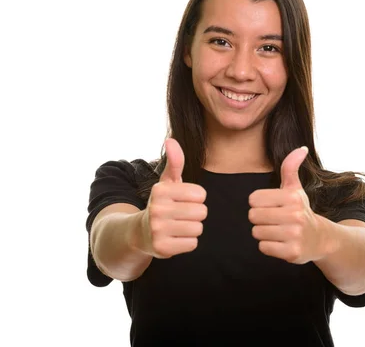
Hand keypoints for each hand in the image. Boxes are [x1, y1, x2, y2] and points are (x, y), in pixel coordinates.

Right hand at [140, 138, 206, 258]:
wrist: (139, 233)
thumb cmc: (162, 204)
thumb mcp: (167, 183)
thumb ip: (175, 162)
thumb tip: (172, 140)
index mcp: (161, 190)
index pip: (201, 194)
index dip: (196, 198)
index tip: (183, 201)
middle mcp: (157, 209)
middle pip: (201, 212)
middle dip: (196, 214)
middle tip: (181, 216)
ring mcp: (158, 230)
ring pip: (198, 228)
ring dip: (192, 229)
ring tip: (178, 226)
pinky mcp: (161, 248)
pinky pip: (192, 244)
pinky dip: (187, 243)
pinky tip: (175, 238)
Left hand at [248, 147, 325, 264]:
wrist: (320, 238)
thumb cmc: (301, 210)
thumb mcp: (295, 189)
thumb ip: (291, 167)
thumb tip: (302, 148)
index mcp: (292, 197)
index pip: (253, 199)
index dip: (259, 203)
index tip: (272, 206)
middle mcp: (295, 215)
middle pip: (253, 216)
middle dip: (260, 219)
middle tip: (274, 220)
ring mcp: (294, 235)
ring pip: (257, 232)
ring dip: (263, 233)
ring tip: (277, 231)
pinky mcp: (292, 252)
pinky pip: (263, 247)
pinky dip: (268, 246)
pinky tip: (281, 242)